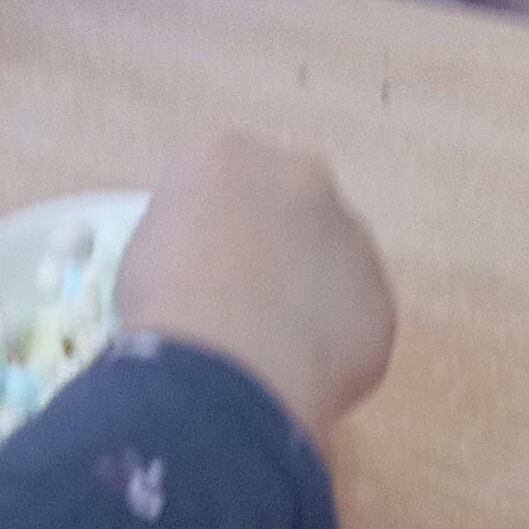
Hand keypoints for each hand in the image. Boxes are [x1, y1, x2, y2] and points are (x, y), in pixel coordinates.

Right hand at [114, 138, 397, 447]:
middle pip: (293, 206)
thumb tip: (214, 264)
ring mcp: (350, 236)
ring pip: (334, 261)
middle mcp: (299, 178)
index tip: (207, 265)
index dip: (219, 228)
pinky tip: (301, 371)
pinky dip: (335, 344)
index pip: (228, 180)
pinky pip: (356, 319)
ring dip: (314, 292)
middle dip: (279, 245)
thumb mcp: (149, 251)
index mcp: (227, 157)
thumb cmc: (168, 312)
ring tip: (275, 346)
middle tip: (251, 299)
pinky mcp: (379, 297)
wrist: (227, 369)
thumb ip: (193, 236)